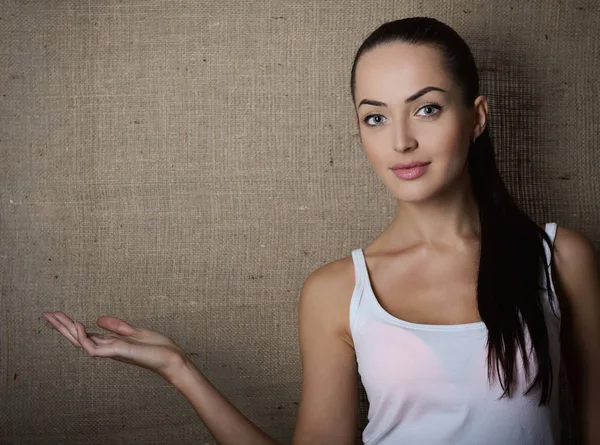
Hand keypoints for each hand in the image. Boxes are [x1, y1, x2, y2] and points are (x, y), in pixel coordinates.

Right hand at [41, 311, 187, 380]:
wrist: (171, 358)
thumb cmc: (156, 348)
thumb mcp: (135, 332)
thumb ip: (117, 326)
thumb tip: (98, 318)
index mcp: (111, 343)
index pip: (85, 334)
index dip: (70, 325)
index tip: (56, 315)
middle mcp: (107, 348)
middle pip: (78, 337)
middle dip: (61, 326)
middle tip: (45, 315)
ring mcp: (111, 351)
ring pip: (81, 342)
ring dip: (67, 329)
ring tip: (54, 317)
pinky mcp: (117, 352)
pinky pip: (94, 348)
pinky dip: (83, 337)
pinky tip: (77, 324)